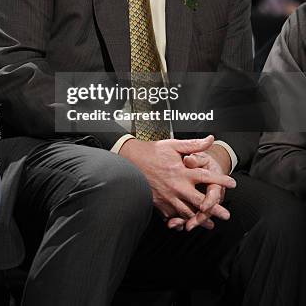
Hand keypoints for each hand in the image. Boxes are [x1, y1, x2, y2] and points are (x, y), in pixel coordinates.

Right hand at [119, 135, 234, 229]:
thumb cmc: (152, 151)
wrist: (130, 161)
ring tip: (210, 224)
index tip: (232, 183)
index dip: (221, 180)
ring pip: (187, 212)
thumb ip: (194, 145)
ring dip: (200, 219)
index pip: (206, 178)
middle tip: (226, 214)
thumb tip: (210, 139)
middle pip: (200, 201)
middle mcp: (177, 186)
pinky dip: (181, 221)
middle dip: (214, 208)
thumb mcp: (174, 145)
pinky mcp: (159, 204)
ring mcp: (168, 197)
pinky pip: (172, 216)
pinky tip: (188, 224)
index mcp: (182, 171)